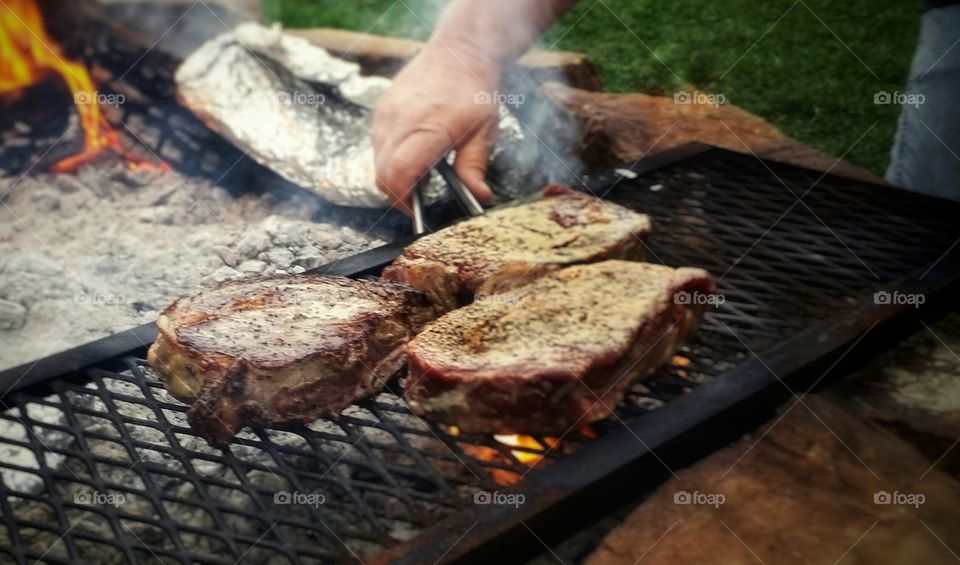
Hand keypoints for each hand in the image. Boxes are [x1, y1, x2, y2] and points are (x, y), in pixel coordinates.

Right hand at [373, 42, 500, 210]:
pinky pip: (377, 145)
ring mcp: (387, 114)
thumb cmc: (474, 90)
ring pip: (377, 161)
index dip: (403, 200)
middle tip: (417, 203)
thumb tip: (478, 196)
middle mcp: (401, 121)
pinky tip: (412, 158)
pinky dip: (390, 159)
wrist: (458, 52)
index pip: (399, 174)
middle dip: (397, 195)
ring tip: (419, 180)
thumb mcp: (484, 130)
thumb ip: (475, 166)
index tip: (416, 212)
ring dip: (393, 177)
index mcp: (428, 127)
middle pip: (383, 174)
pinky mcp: (382, 110)